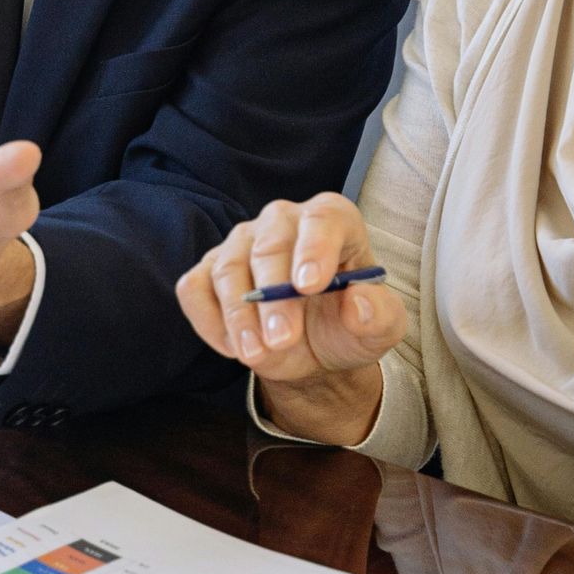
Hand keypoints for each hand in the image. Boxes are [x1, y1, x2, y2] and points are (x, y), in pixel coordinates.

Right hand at [176, 193, 404, 444]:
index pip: (323, 219)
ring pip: (228, 267)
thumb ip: (379, 315)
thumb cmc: (347, 325)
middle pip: (271, 245)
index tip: (310, 286)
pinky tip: (235, 347)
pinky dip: (209, 320)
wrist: (312, 349)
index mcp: (333, 220)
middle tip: (282, 340)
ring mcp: (241, 242)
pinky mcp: (209, 270)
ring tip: (256, 355)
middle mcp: (284, 220)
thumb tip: (358, 303)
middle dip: (274, 297)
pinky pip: (194, 288)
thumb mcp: (379, 329)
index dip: (315, 249)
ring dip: (239, 315)